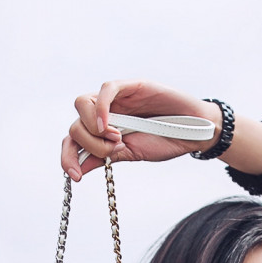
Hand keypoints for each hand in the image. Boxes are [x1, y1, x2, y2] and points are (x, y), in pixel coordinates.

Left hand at [61, 80, 221, 179]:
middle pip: (75, 124)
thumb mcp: (131, 154)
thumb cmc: (165, 142)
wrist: (193, 133)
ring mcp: (115, 99)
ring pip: (82, 104)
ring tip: (117, 138)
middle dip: (90, 142)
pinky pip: (106, 89)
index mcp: (102, 132)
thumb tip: (79, 168)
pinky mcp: (131, 86)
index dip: (68, 157)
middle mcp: (104, 114)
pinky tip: (109, 124)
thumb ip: (105, 158)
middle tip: (115, 149)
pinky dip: (101, 106)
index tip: (76, 176)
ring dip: (93, 126)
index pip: (73, 140)